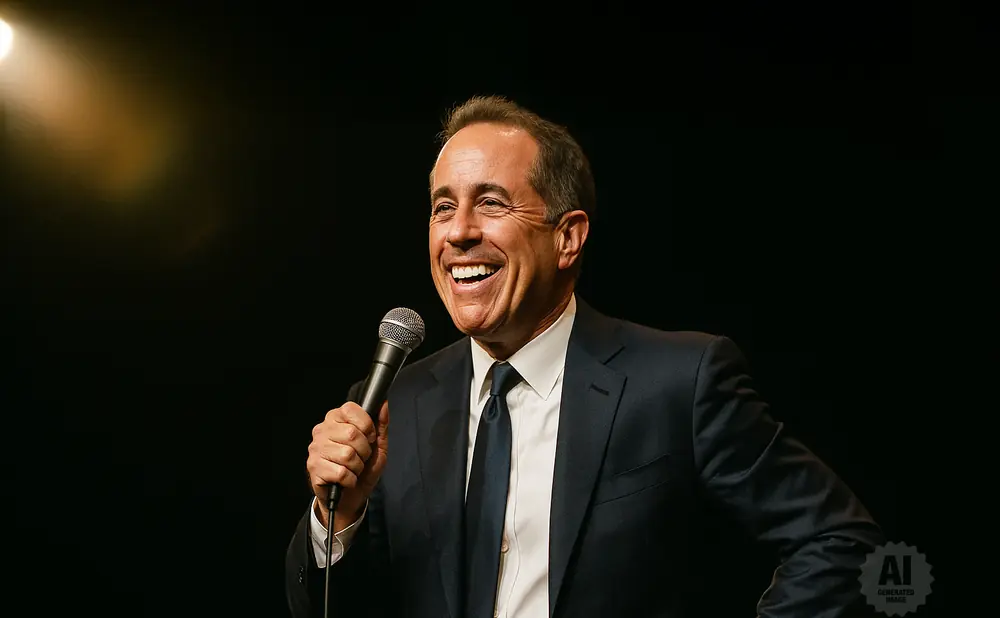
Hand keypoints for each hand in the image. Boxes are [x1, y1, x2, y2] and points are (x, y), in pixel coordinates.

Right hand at [307, 400, 388, 530]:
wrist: (351, 497)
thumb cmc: (364, 468)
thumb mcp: (377, 445)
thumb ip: (380, 424)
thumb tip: (383, 404)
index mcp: (336, 419)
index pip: (351, 409)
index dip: (367, 425)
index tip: (369, 437)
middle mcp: (322, 430)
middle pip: (352, 433)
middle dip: (364, 450)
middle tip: (361, 457)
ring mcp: (316, 449)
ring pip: (347, 454)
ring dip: (357, 466)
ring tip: (353, 468)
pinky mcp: (313, 468)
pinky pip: (341, 472)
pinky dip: (350, 479)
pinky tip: (346, 479)